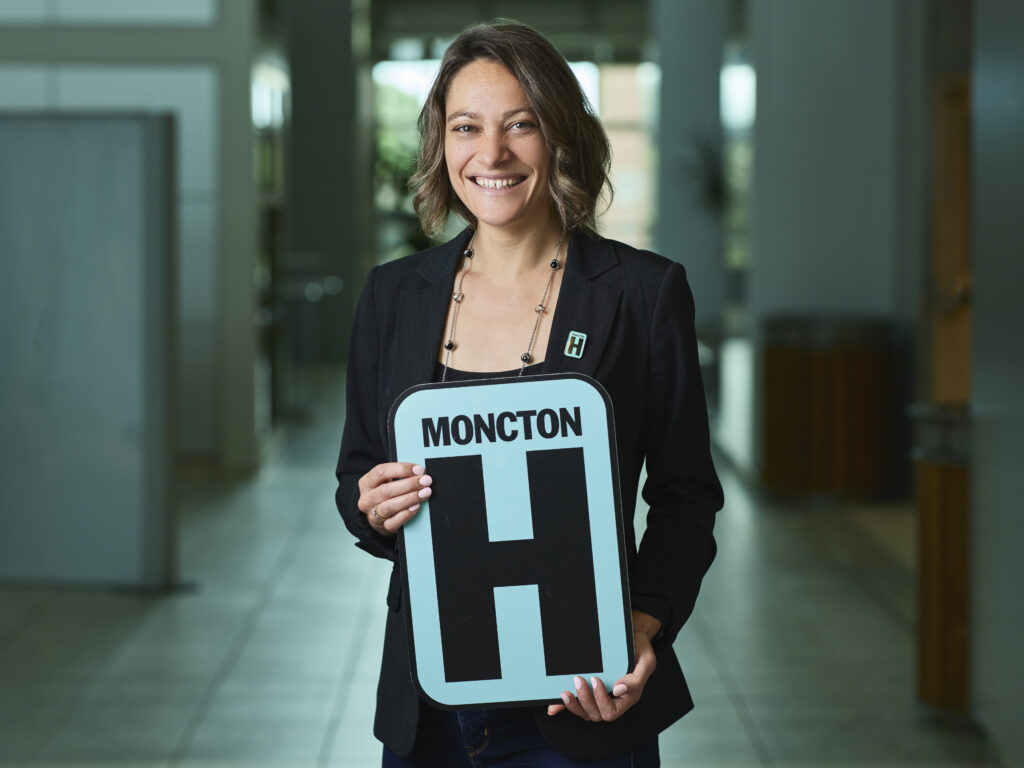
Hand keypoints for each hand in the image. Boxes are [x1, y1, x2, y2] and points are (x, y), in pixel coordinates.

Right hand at [357, 462, 431, 536]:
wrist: (379, 518)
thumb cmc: (386, 494)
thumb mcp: (387, 481)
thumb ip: (399, 475)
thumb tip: (419, 472)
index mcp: (366, 483)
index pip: (381, 472)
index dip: (401, 469)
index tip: (418, 469)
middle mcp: (367, 499)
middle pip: (386, 490)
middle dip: (409, 484)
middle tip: (426, 481)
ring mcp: (372, 514)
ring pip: (390, 506)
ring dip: (410, 498)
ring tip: (425, 493)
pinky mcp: (382, 527)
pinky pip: (394, 522)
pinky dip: (406, 514)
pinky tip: (416, 507)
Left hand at [546, 610, 660, 721]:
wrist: (633, 635)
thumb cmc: (639, 648)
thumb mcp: (646, 660)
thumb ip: (636, 678)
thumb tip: (619, 690)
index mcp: (627, 696)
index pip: (611, 711)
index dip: (601, 700)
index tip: (596, 680)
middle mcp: (613, 699)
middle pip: (596, 714)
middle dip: (584, 699)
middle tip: (578, 679)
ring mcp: (600, 696)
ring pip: (585, 712)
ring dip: (573, 705)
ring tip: (565, 692)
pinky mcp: (590, 690)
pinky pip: (577, 703)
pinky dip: (564, 706)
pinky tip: (554, 706)